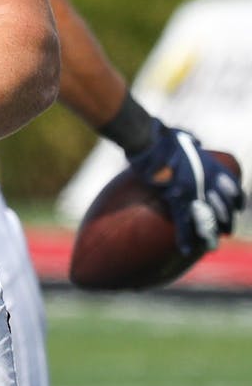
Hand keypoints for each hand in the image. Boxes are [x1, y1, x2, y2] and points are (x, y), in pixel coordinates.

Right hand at [128, 120, 244, 253]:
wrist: (148, 139)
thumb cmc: (162, 136)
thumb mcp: (185, 137)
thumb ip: (193, 144)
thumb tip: (194, 143)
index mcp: (210, 166)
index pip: (232, 188)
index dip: (236, 199)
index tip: (237, 208)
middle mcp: (206, 182)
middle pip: (223, 208)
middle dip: (225, 222)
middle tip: (226, 231)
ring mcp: (192, 192)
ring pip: (206, 220)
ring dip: (209, 235)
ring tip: (211, 246)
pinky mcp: (175, 198)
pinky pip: (181, 223)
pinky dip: (183, 238)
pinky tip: (185, 249)